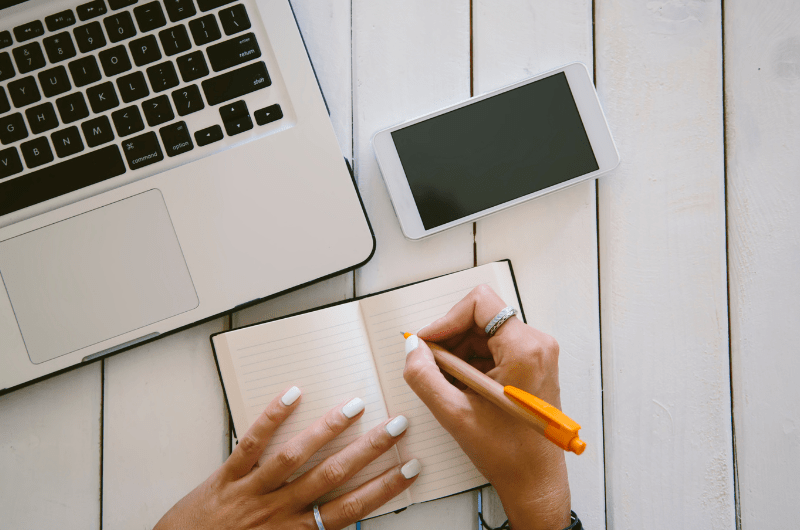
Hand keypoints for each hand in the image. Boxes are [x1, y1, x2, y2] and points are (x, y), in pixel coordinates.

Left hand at [154, 388, 419, 529]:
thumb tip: (344, 520)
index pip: (351, 508)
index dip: (383, 488)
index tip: (408, 469)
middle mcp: (279, 510)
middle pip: (332, 476)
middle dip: (368, 450)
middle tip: (396, 427)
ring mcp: (253, 490)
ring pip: (296, 456)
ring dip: (328, 430)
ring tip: (355, 407)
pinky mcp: (227, 475)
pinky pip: (252, 443)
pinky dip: (272, 418)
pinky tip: (292, 396)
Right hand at [403, 285, 569, 529]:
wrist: (535, 481)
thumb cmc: (508, 453)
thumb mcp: (454, 414)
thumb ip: (424, 376)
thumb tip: (412, 348)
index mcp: (525, 349)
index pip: (479, 303)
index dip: (446, 319)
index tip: (427, 342)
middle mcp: (537, 344)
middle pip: (480, 317)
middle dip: (450, 339)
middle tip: (431, 366)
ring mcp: (537, 354)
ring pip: (484, 333)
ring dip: (459, 353)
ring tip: (447, 384)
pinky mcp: (533, 364)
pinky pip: (494, 348)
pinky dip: (472, 363)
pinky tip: (462, 388)